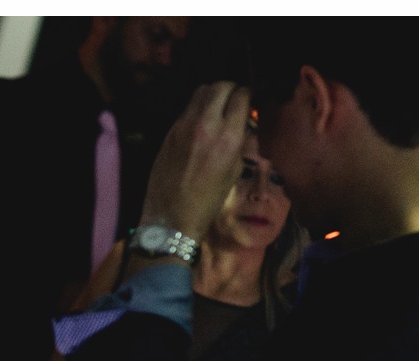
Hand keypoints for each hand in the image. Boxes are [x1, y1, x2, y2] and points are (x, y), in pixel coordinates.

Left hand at [139, 82, 250, 238]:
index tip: (249, 98)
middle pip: (219, 86)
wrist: (171, 216)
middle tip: (234, 98)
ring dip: (212, 94)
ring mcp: (184, 126)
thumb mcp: (234, 171)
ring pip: (200, 92)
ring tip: (217, 106)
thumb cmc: (208, 200)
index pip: (241, 96)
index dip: (248, 93)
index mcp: (227, 137)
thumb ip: (239, 142)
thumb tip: (243, 124)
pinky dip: (197, 108)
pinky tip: (201, 121)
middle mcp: (205, 124)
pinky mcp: (169, 131)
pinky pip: (187, 109)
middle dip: (230, 88)